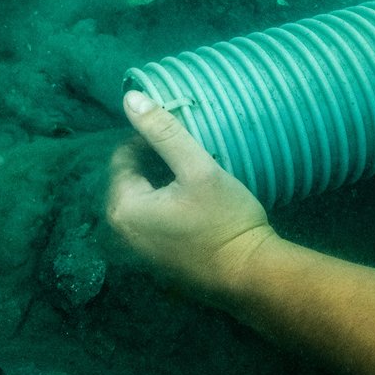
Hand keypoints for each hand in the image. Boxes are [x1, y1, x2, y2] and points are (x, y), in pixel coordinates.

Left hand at [108, 90, 275, 297]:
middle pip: (131, 179)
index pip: (122, 157)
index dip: (148, 138)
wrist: (253, 277)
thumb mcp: (198, 169)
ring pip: (143, 200)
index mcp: (123, 208)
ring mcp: (138, 253)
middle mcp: (121, 234)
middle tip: (189, 151)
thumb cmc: (226, 220)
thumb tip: (131, 98)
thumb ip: (163, 132)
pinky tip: (194, 202)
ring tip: (193, 172)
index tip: (179, 132)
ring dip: (161, 183)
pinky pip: (153, 222)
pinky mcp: (156, 263)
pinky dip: (167, 206)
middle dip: (153, 161)